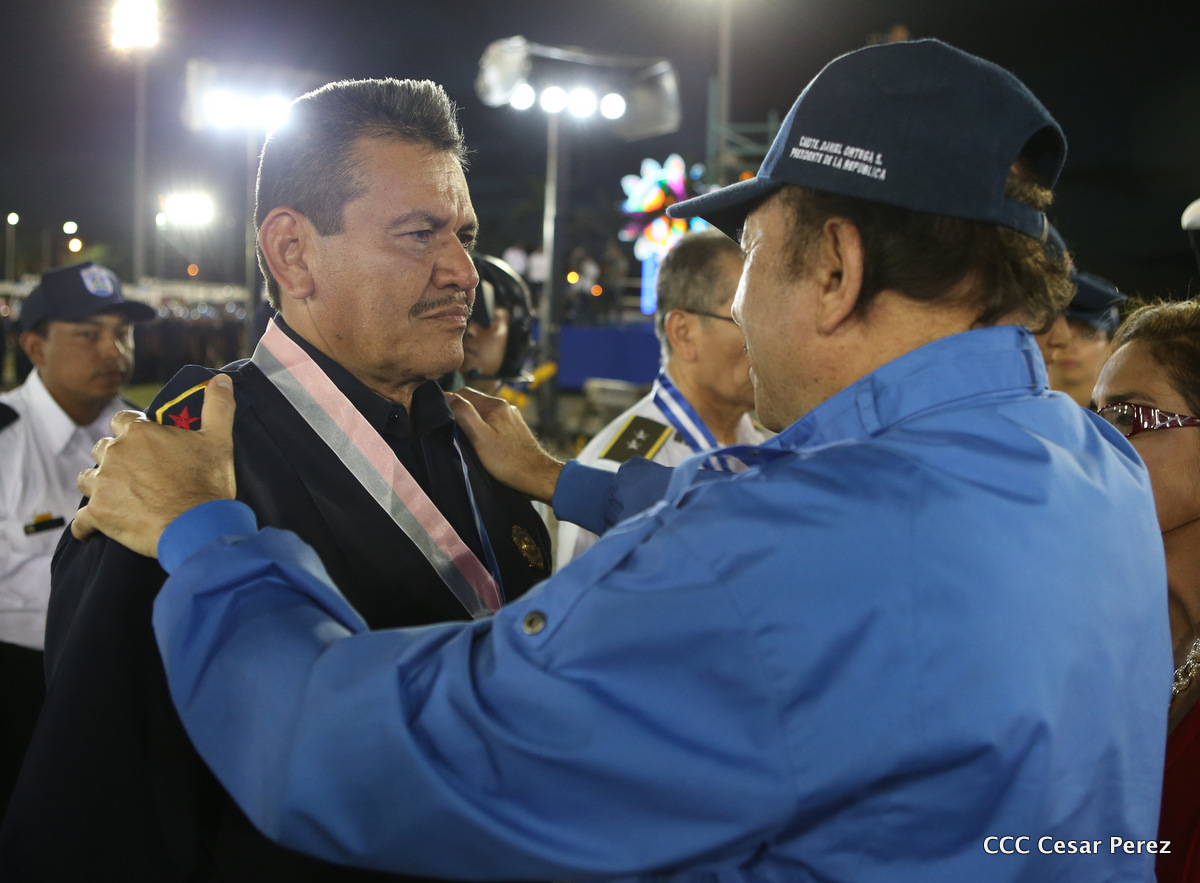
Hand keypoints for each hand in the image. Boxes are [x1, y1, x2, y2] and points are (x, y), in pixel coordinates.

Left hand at [73, 375, 237, 556]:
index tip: (145, 444)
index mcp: (140, 432)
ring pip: (87, 479)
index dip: (132, 431)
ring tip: (117, 497)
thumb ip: (218, 406)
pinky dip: (88, 525)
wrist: (198, 527)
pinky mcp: (98, 514)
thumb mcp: (219, 440)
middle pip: (102, 448)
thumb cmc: (208, 483)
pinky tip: (95, 530)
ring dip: (98, 485)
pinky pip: (81, 522)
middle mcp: (115, 453)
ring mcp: (103, 484)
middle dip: (114, 458)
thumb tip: (222, 379)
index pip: (122, 420)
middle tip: (136, 473)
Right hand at [446, 387, 562, 503]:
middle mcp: (505, 408)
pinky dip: (484, 430)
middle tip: (448, 428)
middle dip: (460, 412)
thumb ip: (464, 414)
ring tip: (462, 437)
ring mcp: (512, 419)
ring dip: (472, 422)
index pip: (465, 393)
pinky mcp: (515, 431)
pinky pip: (494, 425)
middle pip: (475, 403)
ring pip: (484, 415)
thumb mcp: (480, 437)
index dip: (449, 401)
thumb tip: (449, 397)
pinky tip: (480, 443)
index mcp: (496, 404)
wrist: (536, 476)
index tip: (438, 415)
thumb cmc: (507, 460)